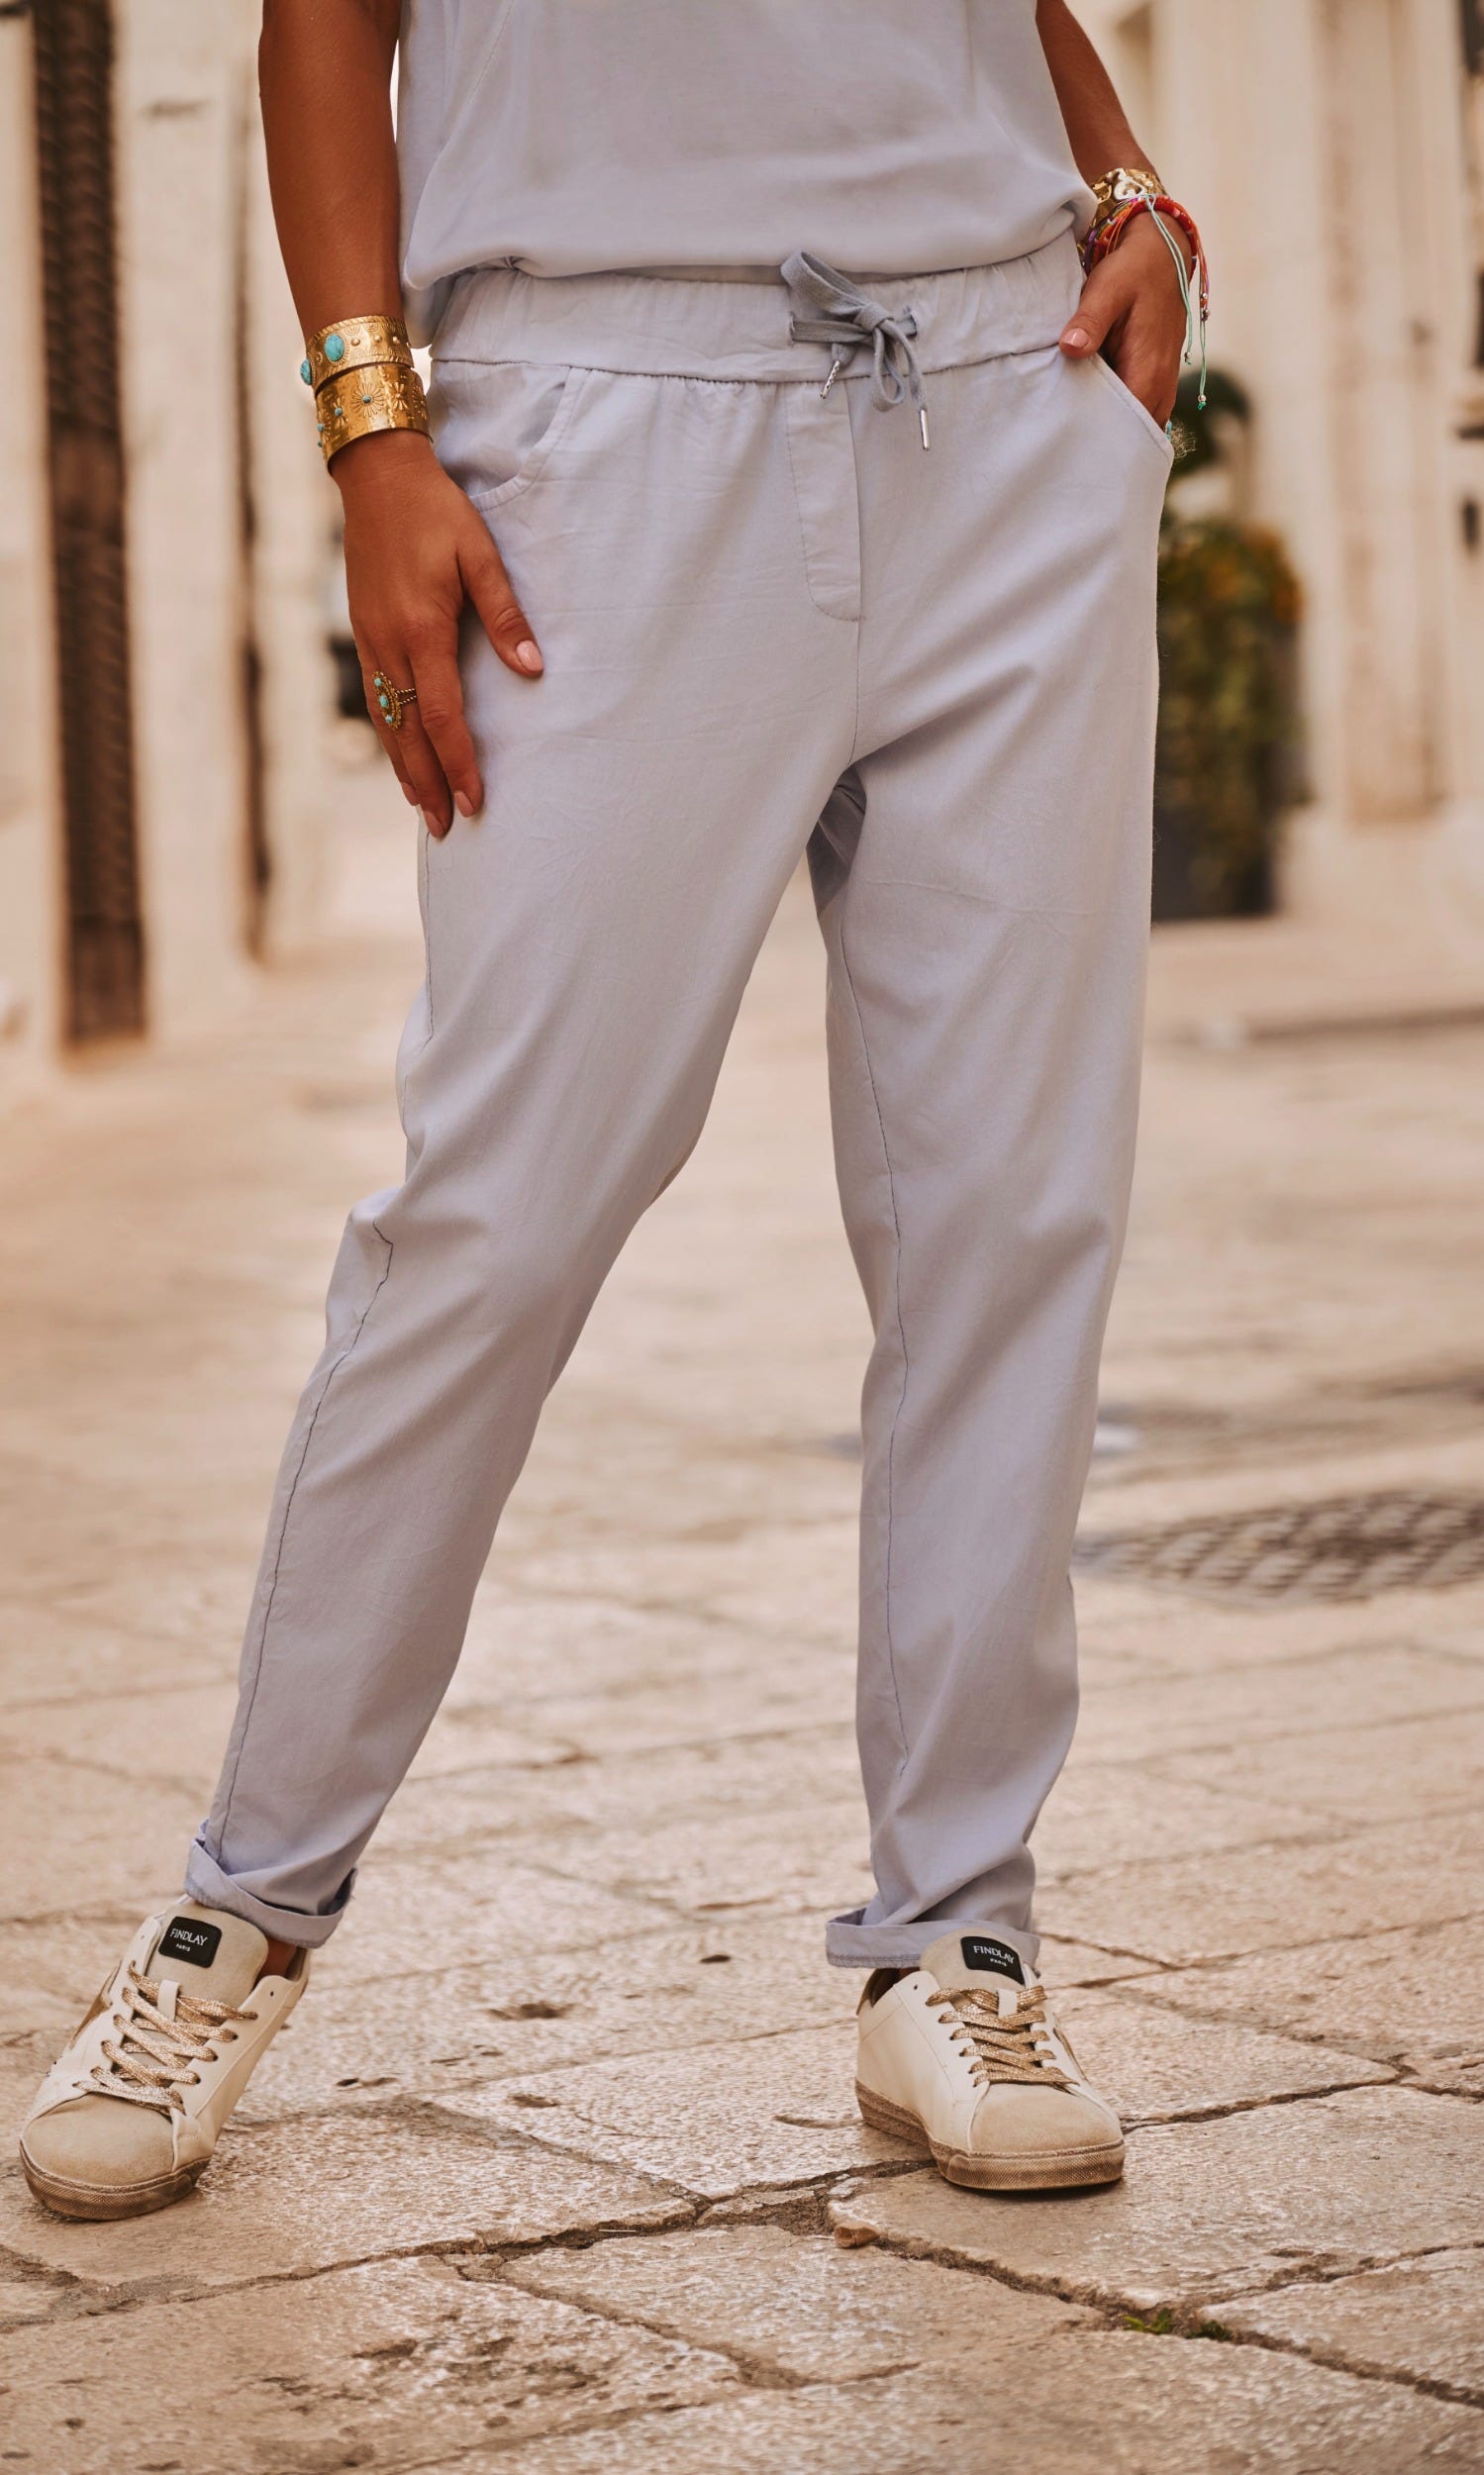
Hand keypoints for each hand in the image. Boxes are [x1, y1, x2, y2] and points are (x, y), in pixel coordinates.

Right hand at [335, 429, 542, 836]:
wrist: (376, 477)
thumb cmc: (436, 511)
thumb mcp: (480, 554)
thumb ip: (505, 613)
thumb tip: (532, 667)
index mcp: (422, 630)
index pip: (442, 716)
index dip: (460, 763)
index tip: (474, 801)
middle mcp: (388, 644)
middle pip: (408, 733)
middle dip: (429, 783)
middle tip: (447, 829)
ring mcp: (369, 641)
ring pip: (386, 722)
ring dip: (405, 769)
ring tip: (422, 809)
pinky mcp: (363, 633)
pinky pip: (374, 701)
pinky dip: (388, 738)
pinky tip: (400, 757)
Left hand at [1058, 210, 1191, 426]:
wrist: (1162, 257)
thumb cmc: (1133, 273)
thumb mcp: (1108, 289)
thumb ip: (1090, 321)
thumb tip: (1070, 347)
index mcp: (1147, 374)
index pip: (1123, 431)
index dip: (1095, 443)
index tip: (1064, 447)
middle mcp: (1159, 390)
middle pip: (1126, 438)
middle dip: (1096, 445)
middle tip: (1058, 448)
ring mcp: (1159, 390)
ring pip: (1130, 429)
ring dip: (1104, 431)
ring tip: (1067, 436)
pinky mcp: (1153, 384)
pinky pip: (1133, 414)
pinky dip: (1111, 417)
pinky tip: (1083, 412)